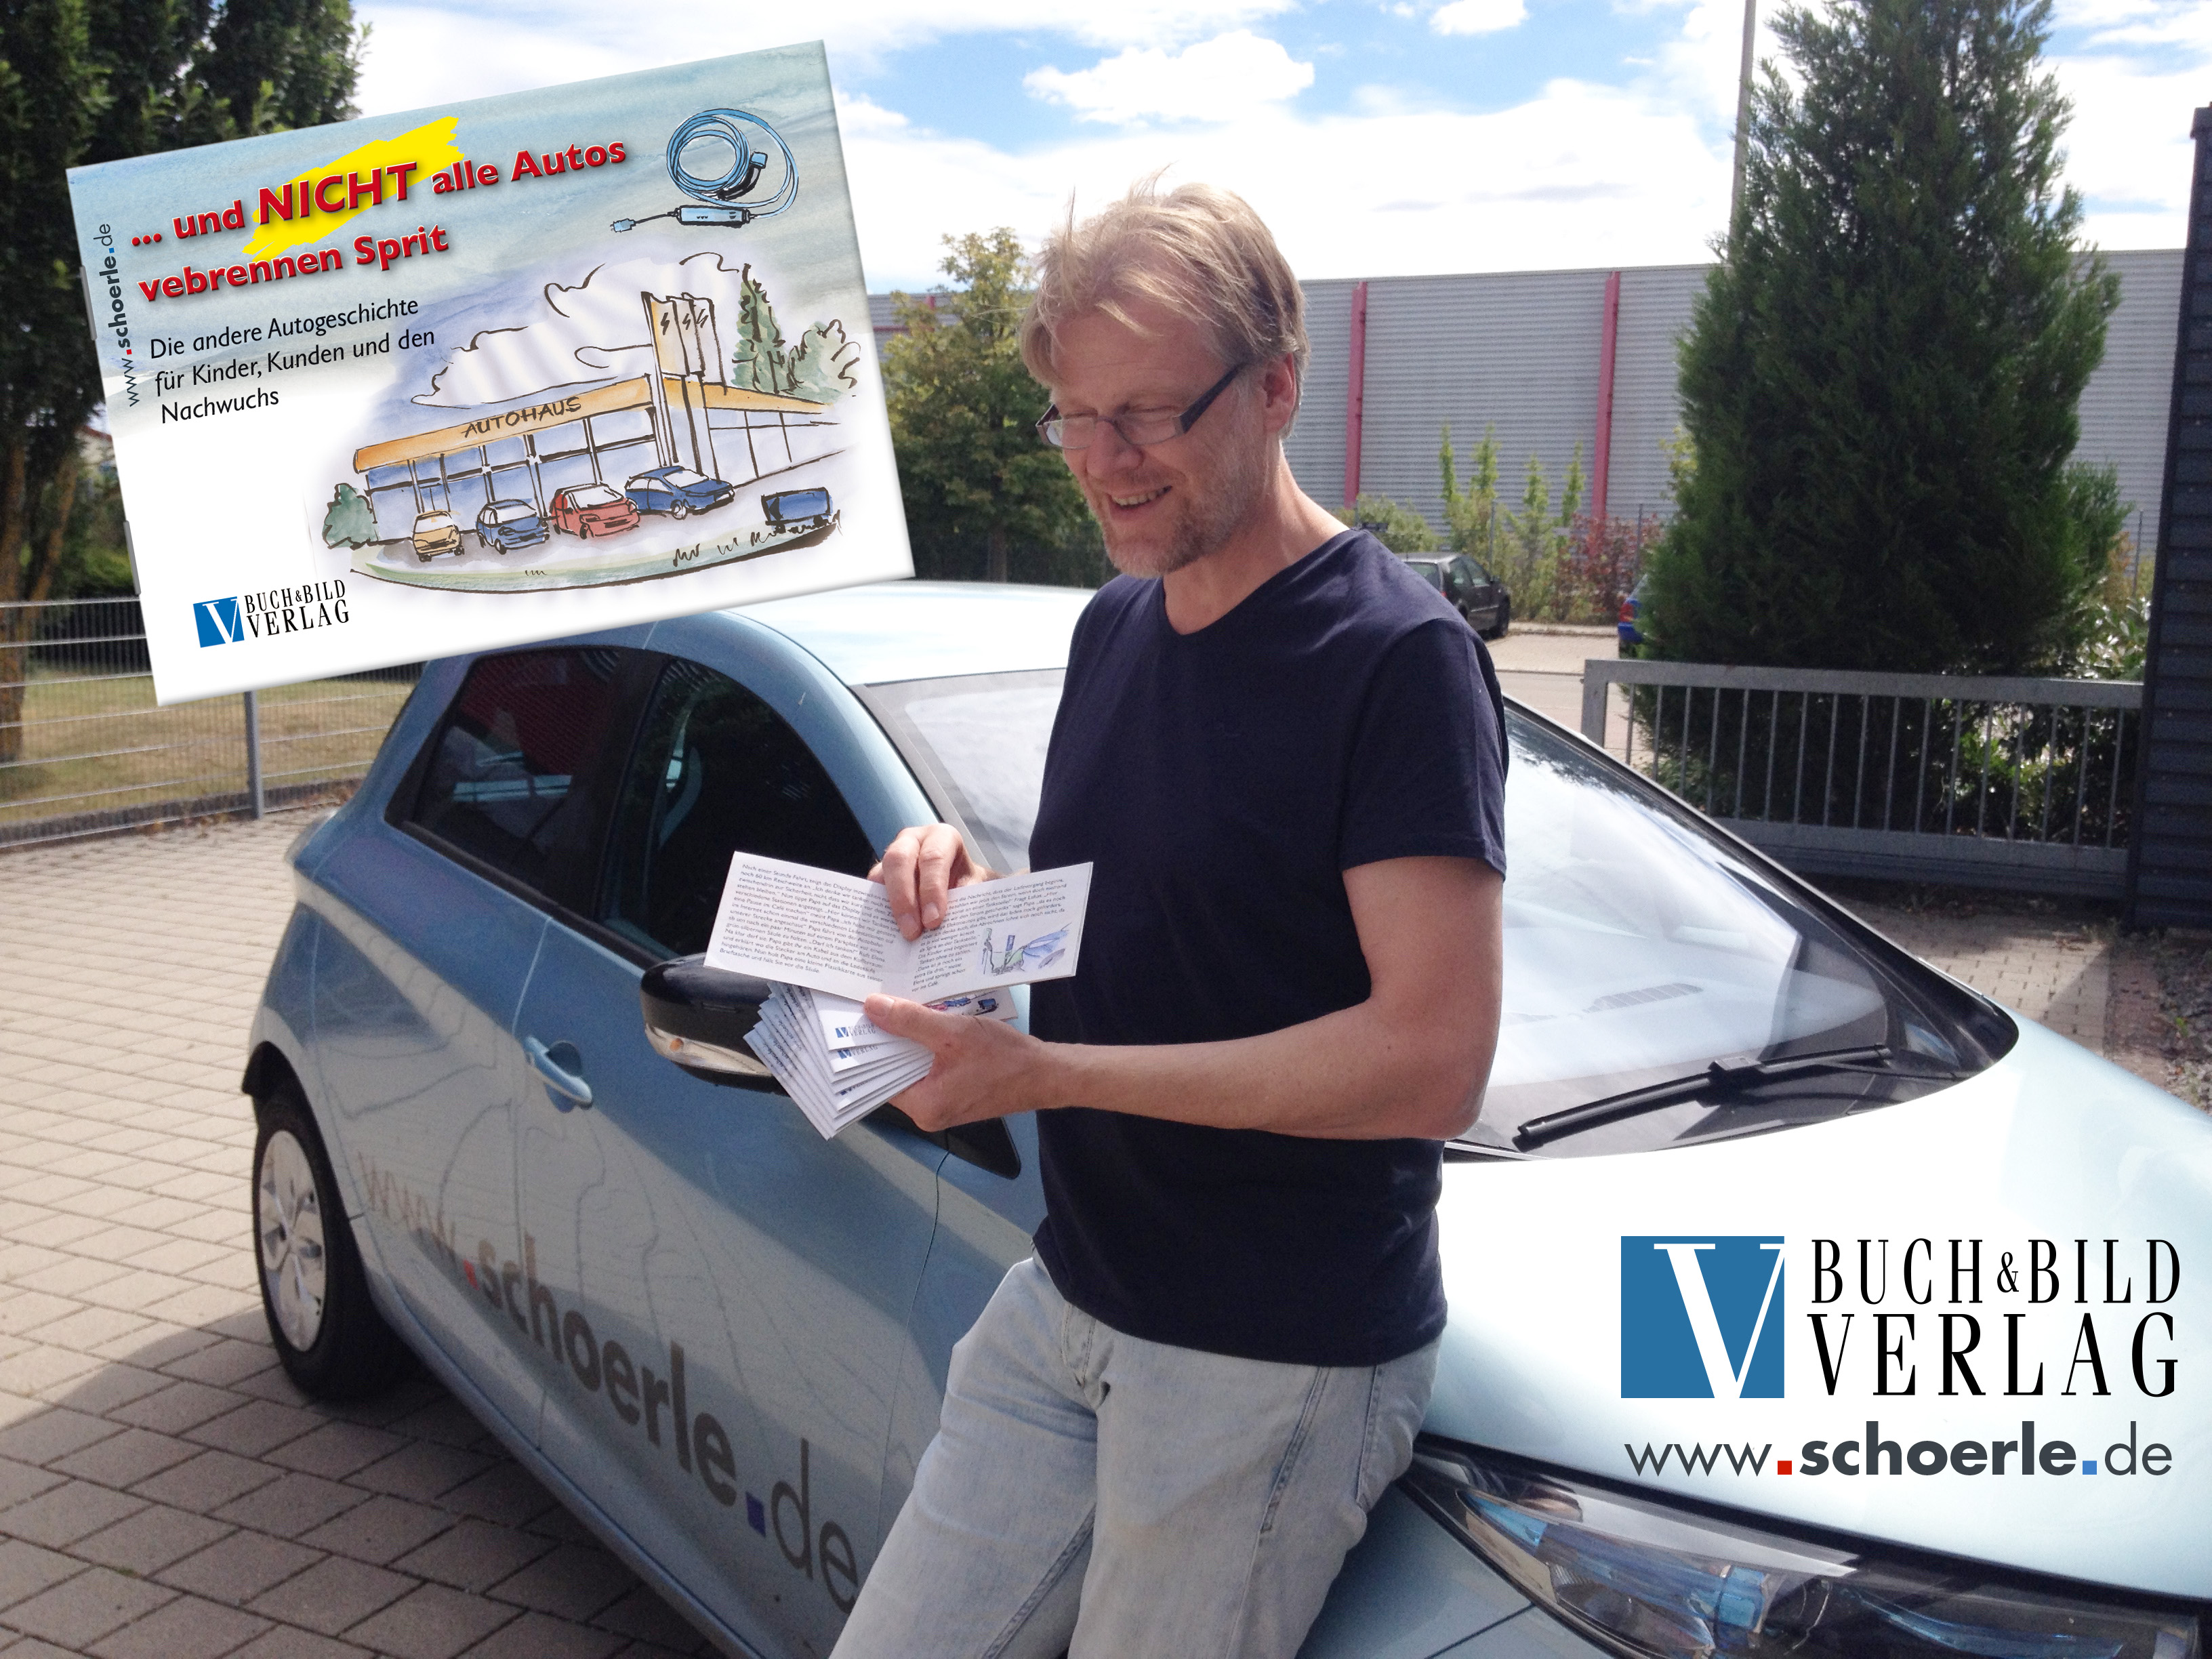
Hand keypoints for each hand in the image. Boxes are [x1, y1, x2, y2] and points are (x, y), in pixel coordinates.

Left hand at [864, 994, 1058, 1130]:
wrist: (1046, 1073)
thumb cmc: (1004, 1058)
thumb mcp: (953, 1033)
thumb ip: (911, 1021)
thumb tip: (873, 1007)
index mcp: (922, 1105)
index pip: (876, 1077)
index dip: (867, 1046)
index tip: (855, 1018)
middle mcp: (928, 1112)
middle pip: (893, 1071)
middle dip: (887, 1039)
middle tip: (874, 1006)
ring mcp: (942, 1105)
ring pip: (911, 1067)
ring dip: (908, 1041)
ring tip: (898, 1009)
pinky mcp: (954, 1094)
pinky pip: (929, 1069)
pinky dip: (926, 1047)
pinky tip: (925, 1023)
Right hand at [870, 824, 994, 940]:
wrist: (959, 883)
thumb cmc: (968, 883)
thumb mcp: (976, 887)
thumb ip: (966, 901)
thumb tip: (953, 928)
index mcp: (942, 837)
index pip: (933, 858)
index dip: (932, 889)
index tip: (933, 921)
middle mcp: (913, 840)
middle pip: (899, 860)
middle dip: (904, 898)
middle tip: (912, 932)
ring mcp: (892, 855)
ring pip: (881, 875)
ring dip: (889, 907)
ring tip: (900, 936)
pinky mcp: (880, 874)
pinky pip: (872, 891)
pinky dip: (878, 911)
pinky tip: (888, 932)